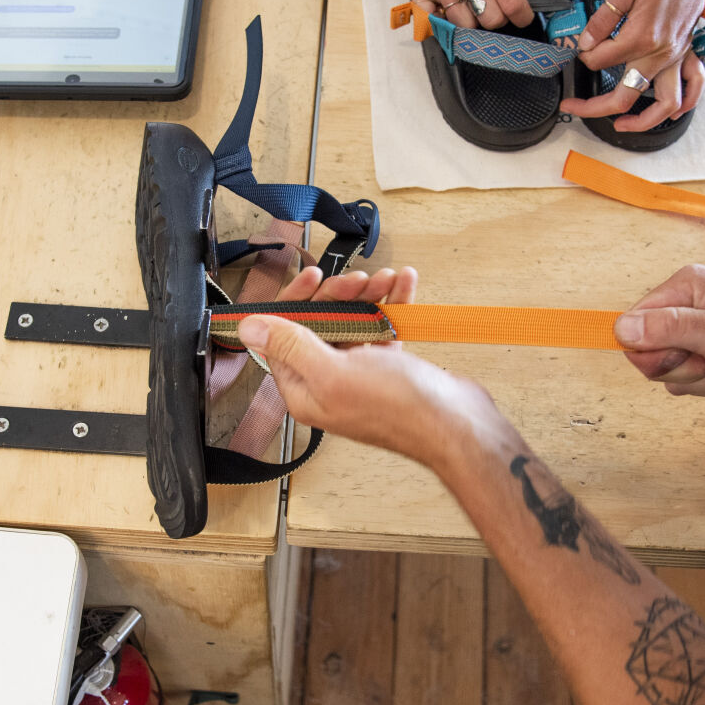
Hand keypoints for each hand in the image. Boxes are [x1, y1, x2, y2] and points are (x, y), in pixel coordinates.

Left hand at [237, 265, 510, 467]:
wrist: (456, 425)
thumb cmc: (399, 408)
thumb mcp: (334, 371)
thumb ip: (291, 346)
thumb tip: (249, 328)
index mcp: (305, 389)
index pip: (282, 339)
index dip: (296, 304)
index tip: (313, 279)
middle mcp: (327, 382)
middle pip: (319, 325)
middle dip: (338, 296)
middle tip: (356, 281)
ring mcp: (359, 375)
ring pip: (353, 322)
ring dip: (368, 295)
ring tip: (385, 279)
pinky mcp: (388, 368)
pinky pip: (382, 328)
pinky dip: (392, 305)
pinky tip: (403, 286)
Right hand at [377, 0, 543, 31]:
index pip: (512, 3)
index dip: (523, 16)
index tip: (522, 15)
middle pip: (489, 19)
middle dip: (499, 18)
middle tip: (497, 6)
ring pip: (464, 24)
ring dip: (473, 20)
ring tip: (473, 5)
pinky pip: (432, 21)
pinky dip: (443, 22)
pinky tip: (450, 10)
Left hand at [559, 0, 704, 131]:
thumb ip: (604, 17)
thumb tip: (586, 42)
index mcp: (642, 36)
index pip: (600, 61)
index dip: (583, 56)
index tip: (578, 47)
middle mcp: (661, 53)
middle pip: (625, 96)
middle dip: (593, 107)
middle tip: (573, 106)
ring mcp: (677, 55)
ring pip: (664, 104)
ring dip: (642, 121)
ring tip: (620, 125)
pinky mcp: (688, 51)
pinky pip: (692, 87)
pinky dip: (682, 105)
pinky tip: (666, 111)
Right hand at [616, 265, 704, 401]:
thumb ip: (670, 328)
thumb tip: (621, 328)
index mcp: (687, 287)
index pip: (633, 324)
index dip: (653, 351)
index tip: (687, 354)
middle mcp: (689, 305)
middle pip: (649, 350)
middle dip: (679, 367)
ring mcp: (701, 330)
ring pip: (669, 369)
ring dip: (697, 379)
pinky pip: (688, 378)